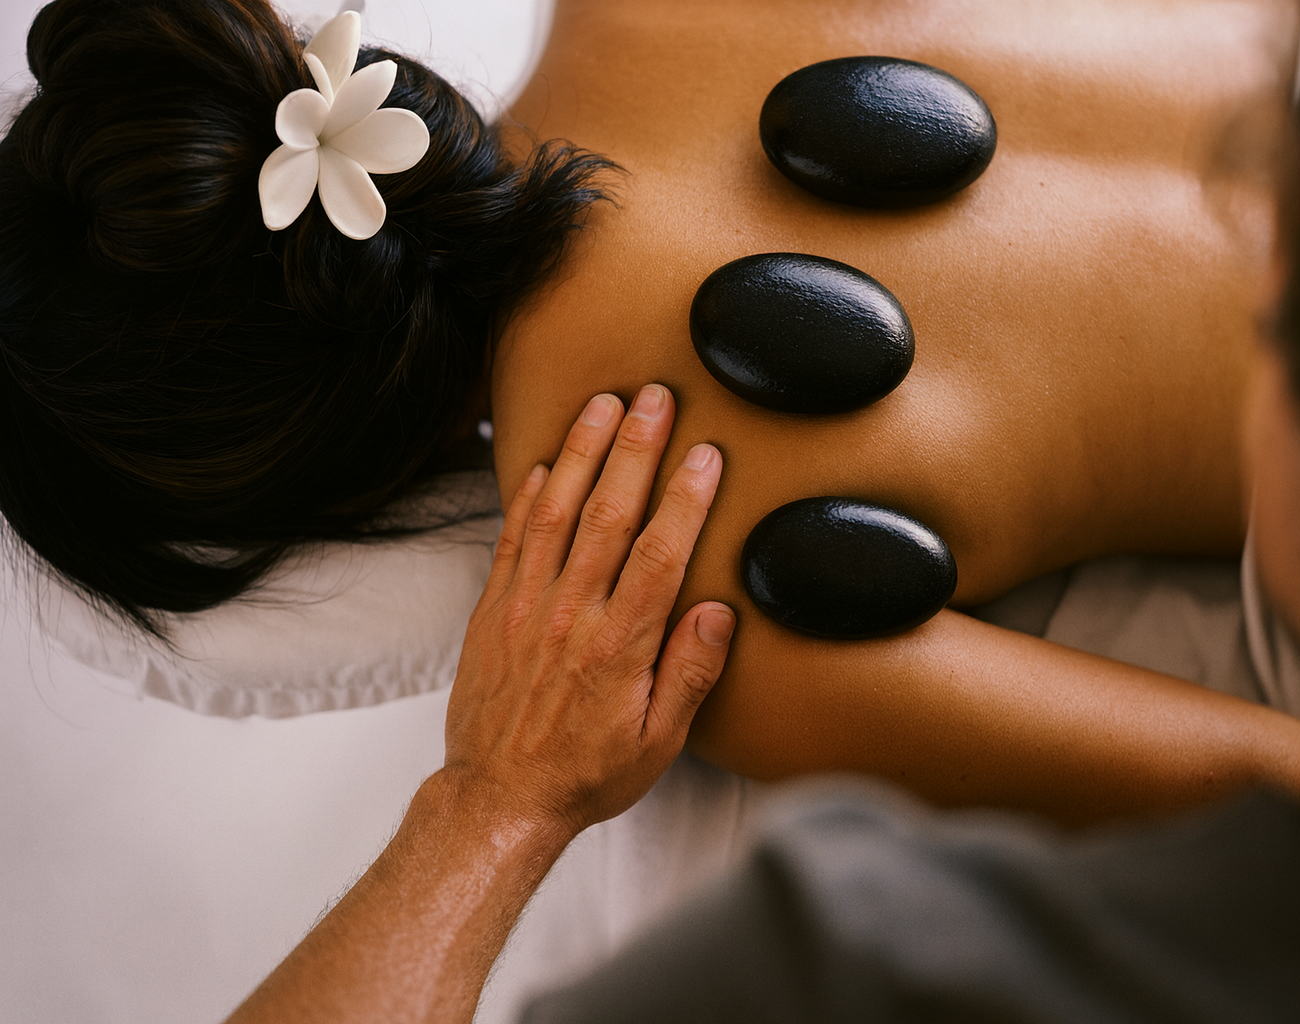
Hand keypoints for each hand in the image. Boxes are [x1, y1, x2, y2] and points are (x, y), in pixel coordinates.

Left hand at [444, 383, 732, 836]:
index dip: (686, 499)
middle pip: (609, 514)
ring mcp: (527, 606)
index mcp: (620, 646)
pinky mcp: (494, 608)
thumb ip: (690, 673)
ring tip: (604, 404)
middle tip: (657, 398)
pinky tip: (549, 459)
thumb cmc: (586, 773)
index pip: (661, 554)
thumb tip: (718, 611)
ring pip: (558, 511)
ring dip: (583, 452)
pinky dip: (530, 493)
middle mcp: (571, 615)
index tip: (706, 455)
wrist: (499, 799)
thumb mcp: (659, 743)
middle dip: (636, 449)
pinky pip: (513, 537)